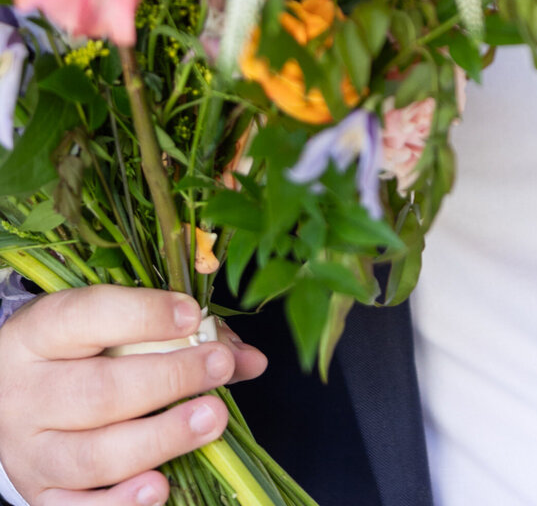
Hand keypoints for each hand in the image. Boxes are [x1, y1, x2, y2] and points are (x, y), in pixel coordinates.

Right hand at [0, 286, 265, 505]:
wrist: (5, 398)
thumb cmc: (74, 352)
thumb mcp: (107, 324)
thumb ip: (179, 334)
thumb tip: (248, 359)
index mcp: (40, 332)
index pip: (90, 316)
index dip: (145, 315)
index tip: (193, 315)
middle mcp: (28, 392)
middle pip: (99, 392)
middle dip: (168, 379)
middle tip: (220, 367)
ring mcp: (30, 450)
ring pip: (94, 454)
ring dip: (161, 438)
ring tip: (213, 419)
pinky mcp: (39, 493)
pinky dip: (121, 503)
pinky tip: (162, 486)